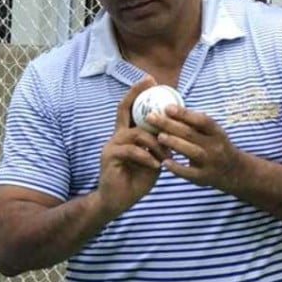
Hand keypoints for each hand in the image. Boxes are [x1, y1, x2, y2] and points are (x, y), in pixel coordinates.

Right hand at [92, 78, 167, 217]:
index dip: (137, 93)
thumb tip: (172, 132)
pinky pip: (132, 151)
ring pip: (136, 133)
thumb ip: (158, 146)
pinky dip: (147, 157)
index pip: (130, 109)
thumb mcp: (152, 160)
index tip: (150, 80)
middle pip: (125, 110)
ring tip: (166, 157)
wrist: (116, 201)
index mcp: (126, 135)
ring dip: (155, 143)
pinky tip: (156, 166)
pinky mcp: (109, 157)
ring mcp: (111, 146)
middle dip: (137, 94)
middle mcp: (117, 136)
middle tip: (151, 83)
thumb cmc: (135, 181)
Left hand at [151, 106, 244, 191]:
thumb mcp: (211, 133)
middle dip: (169, 125)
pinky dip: (176, 168)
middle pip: (191, 134)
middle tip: (151, 118)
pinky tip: (164, 162)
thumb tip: (167, 108)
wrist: (233, 171)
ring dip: (174, 143)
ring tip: (159, 136)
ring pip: (191, 151)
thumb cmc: (214, 146)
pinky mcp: (203, 177)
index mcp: (217, 133)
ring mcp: (210, 163)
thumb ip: (194, 124)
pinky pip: (189, 173)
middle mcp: (215, 147)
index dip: (185, 113)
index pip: (202, 120)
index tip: (166, 107)